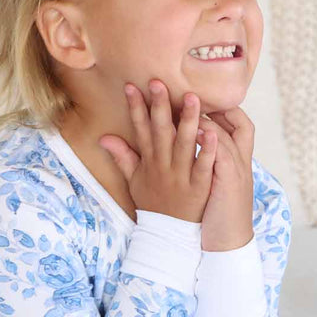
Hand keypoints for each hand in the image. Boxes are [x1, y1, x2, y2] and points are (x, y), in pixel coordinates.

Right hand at [98, 80, 214, 223]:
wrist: (168, 234)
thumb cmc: (153, 204)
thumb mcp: (134, 181)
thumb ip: (122, 157)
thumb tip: (104, 138)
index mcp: (149, 161)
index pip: (140, 130)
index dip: (135, 108)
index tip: (131, 86)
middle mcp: (163, 166)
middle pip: (161, 131)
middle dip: (160, 106)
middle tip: (160, 82)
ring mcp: (181, 175)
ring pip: (184, 144)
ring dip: (187, 121)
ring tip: (192, 98)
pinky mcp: (199, 186)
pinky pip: (204, 165)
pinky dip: (207, 149)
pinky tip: (212, 131)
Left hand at [196, 107, 254, 251]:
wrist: (230, 243)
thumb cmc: (218, 214)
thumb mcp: (215, 184)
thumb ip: (207, 161)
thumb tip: (196, 144)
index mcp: (232, 158)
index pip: (233, 121)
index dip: (217, 107)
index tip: (195, 95)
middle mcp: (237, 159)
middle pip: (231, 120)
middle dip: (210, 102)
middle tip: (188, 88)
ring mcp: (236, 169)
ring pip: (224, 133)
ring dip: (206, 116)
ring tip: (188, 99)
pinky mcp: (229, 182)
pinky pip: (223, 156)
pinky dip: (214, 141)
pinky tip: (201, 130)